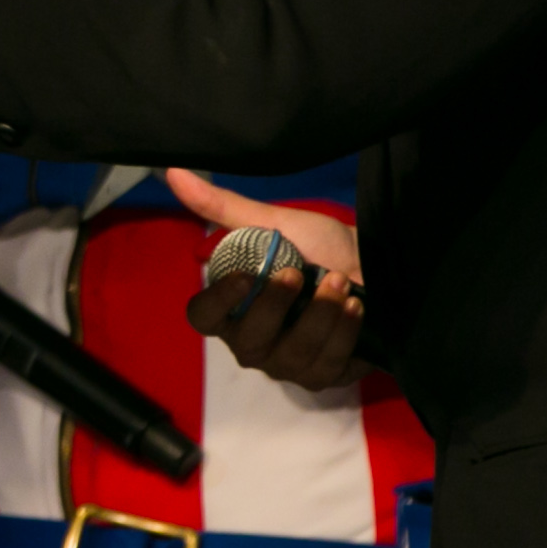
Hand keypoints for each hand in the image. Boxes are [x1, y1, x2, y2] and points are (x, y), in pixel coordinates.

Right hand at [168, 167, 368, 386]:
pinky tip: (355, 305)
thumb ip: (223, 206)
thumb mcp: (273, 224)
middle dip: (277, 306)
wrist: (373, 264)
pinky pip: (327, 363)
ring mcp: (289, 364)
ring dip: (319, 315)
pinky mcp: (325, 375)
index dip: (219, 301)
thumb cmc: (317, 247)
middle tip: (298, 274)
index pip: (203, 317)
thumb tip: (174, 173)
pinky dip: (342, 331)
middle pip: (249, 341)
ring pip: (293, 354)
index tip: (245, 275)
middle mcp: (253, 343)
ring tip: (339, 281)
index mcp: (232, 308)